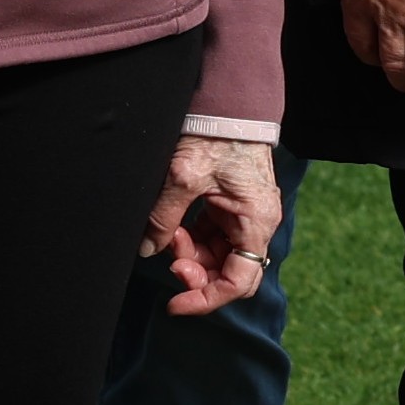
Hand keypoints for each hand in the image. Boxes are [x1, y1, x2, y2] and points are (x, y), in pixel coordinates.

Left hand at [147, 137, 283, 312]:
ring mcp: (244, 216)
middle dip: (196, 274)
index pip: (238, 282)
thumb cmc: (216, 134)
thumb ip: (164, 218)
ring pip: (217, 256)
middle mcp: (257, 224)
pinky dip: (190, 239)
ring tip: (167, 232)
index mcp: (256, 221)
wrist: (230, 102)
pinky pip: (211, 237)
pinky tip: (173, 225)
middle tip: (168, 258)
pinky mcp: (231, 207)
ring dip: (189, 255)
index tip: (175, 302)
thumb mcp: (184, 176)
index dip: (206, 299)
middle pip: (229, 272)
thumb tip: (147, 250)